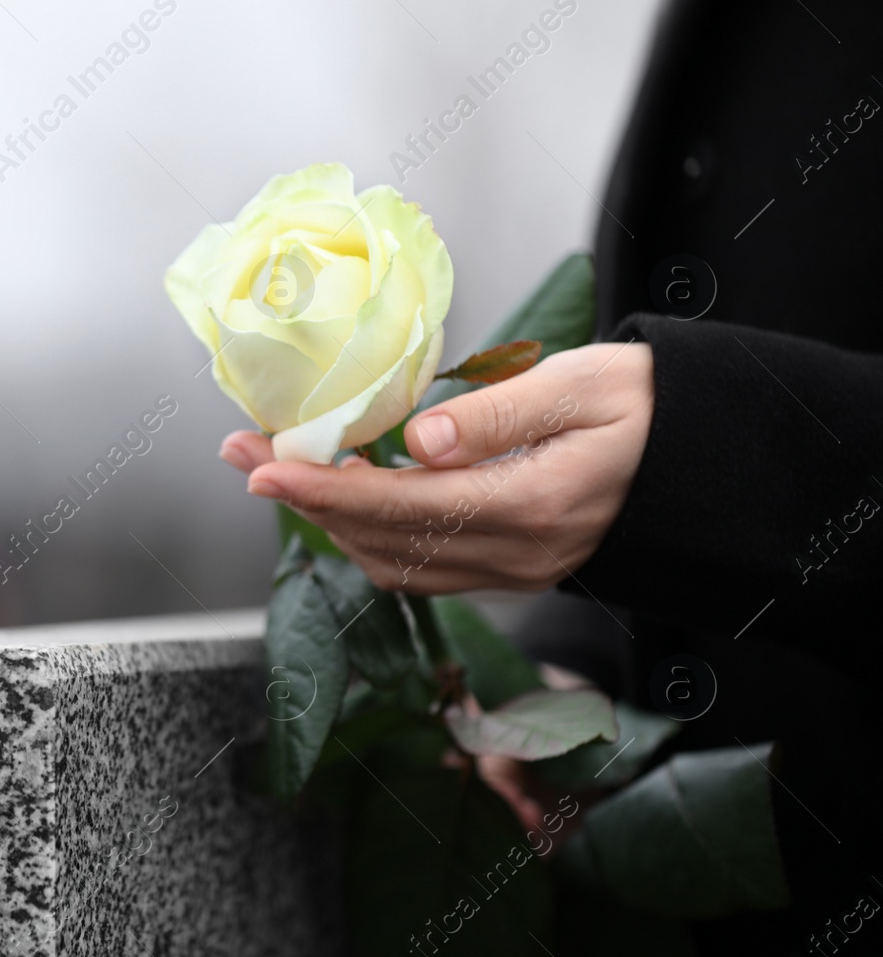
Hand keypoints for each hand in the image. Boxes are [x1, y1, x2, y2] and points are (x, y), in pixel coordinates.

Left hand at [220, 342, 653, 593]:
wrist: (711, 462)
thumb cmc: (652, 407)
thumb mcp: (585, 386)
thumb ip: (498, 414)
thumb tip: (415, 439)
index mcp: (532, 505)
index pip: (402, 507)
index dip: (324, 491)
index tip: (264, 468)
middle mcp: (517, 553)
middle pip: (383, 540)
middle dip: (305, 501)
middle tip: (245, 455)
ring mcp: (514, 570)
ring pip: (395, 564)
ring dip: (329, 521)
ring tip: (280, 469)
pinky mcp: (511, 570)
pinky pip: (422, 567)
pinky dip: (370, 535)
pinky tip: (344, 495)